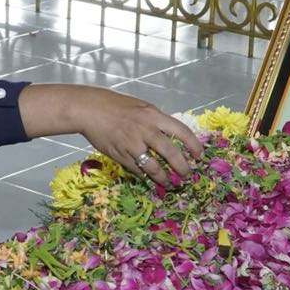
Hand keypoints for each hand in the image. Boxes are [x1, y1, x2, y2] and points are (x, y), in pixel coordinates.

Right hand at [17, 84, 202, 187]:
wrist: (90, 109)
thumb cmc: (117, 106)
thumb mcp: (142, 107)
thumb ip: (157, 121)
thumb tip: (173, 137)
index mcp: (153, 115)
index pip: (182, 132)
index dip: (194, 146)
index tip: (200, 156)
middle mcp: (145, 130)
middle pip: (171, 153)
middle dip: (182, 168)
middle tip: (187, 175)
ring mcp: (132, 144)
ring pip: (154, 167)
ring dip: (164, 178)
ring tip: (169, 183)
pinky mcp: (120, 155)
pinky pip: (137, 170)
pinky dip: (145, 176)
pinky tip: (149, 178)